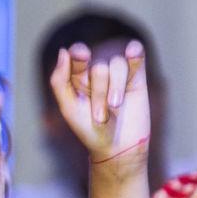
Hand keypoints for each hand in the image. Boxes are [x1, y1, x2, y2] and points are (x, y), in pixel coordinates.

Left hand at [48, 42, 150, 168]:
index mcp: (76, 76)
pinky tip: (132, 52)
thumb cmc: (89, 129)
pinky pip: (137, 55)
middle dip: (100, 92)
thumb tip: (63, 50)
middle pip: (99, 66)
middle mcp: (96, 71)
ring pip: (117, 64)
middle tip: (100, 116)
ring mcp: (117, 73)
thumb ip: (60, 80)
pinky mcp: (136, 76)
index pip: (77, 55)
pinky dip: (135, 51)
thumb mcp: (69, 108)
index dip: (79, 55)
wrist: (118, 147)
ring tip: (115, 107)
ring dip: (116, 87)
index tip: (82, 56)